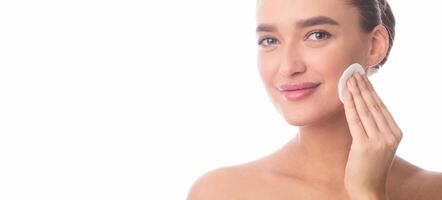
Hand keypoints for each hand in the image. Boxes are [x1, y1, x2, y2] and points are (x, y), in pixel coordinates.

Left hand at [343, 72, 402, 198]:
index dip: (371, 90)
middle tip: (354, 72)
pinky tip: (345, 94)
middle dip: (363, 86)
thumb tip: (362, 108)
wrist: (368, 189)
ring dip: (355, 92)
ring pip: (365, 110)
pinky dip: (350, 105)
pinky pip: (355, 120)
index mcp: (395, 133)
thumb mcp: (376, 145)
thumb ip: (373, 128)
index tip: (363, 77)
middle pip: (374, 105)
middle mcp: (390, 135)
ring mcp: (379, 140)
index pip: (381, 106)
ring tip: (348, 78)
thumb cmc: (368, 167)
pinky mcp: (365, 145)